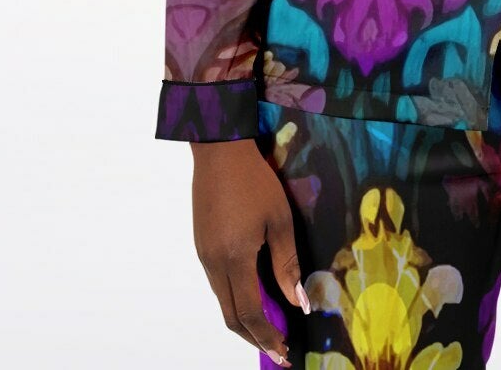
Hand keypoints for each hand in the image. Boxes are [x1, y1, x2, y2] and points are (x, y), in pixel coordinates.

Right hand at [190, 138, 309, 366]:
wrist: (219, 150)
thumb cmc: (254, 180)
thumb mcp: (278, 219)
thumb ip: (287, 264)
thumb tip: (298, 302)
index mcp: (234, 259)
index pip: (250, 314)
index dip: (267, 336)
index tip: (283, 352)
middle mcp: (213, 264)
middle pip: (231, 316)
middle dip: (254, 337)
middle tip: (277, 348)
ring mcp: (204, 255)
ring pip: (222, 300)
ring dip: (244, 318)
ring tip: (270, 324)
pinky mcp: (202, 244)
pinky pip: (218, 283)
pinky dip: (235, 297)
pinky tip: (253, 293)